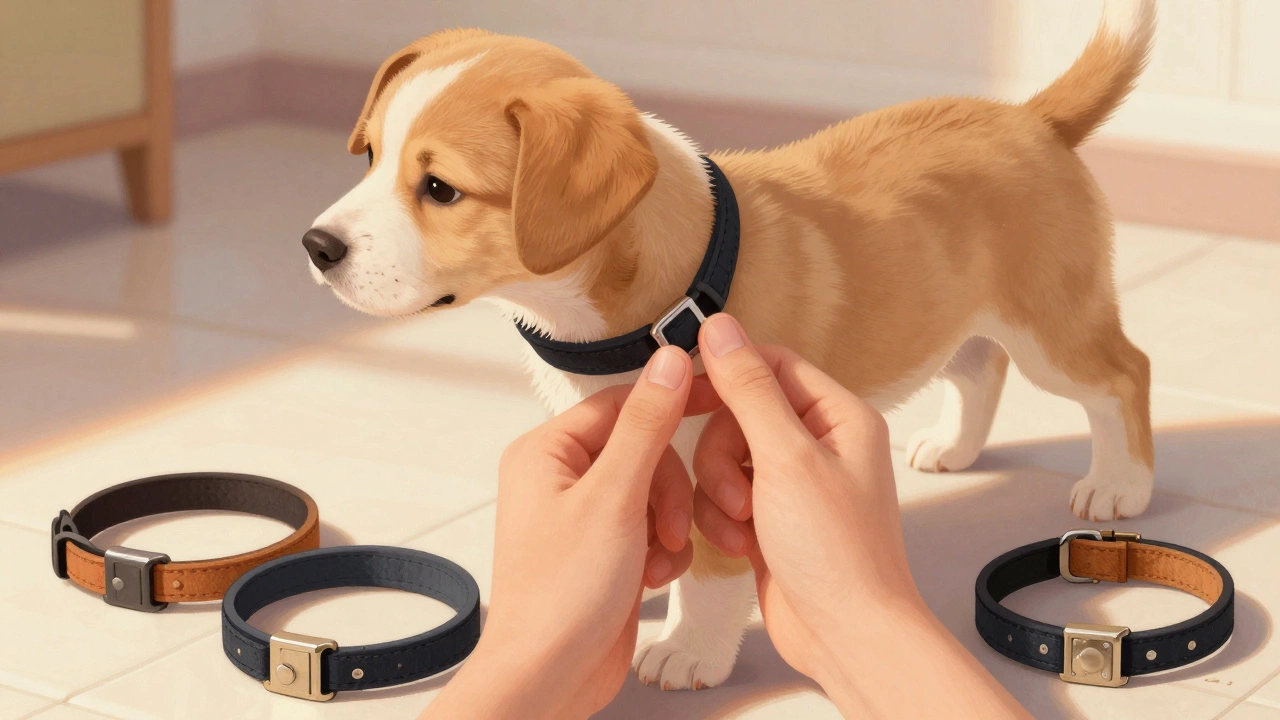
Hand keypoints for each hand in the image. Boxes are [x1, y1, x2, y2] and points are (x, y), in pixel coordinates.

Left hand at [423, 346, 715, 719]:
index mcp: (547, 452)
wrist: (550, 677)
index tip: (717, 399)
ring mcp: (584, 517)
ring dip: (668, 525)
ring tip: (656, 559)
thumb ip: (646, 425)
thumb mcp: (613, 499)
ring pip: (655, 491)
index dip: (670, 403)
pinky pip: (652, 529)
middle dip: (667, 489)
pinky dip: (662, 552)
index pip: (621, 403)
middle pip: (644, 450)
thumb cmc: (559, 597)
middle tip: (667, 525)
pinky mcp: (605, 551)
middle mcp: (561, 478)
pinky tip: (651, 579)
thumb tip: (668, 361)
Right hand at [690, 314, 917, 683]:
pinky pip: (725, 496)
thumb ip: (749, 390)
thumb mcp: (786, 459)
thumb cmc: (836, 553)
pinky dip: (722, 520)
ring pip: (724, 457)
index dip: (726, 375)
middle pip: (739, 413)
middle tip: (734, 492)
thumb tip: (720, 327)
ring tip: (741, 528)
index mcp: (838, 416)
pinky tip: (740, 548)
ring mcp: (794, 484)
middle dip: (721, 454)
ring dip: (719, 492)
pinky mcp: (771, 519)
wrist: (846, 636)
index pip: (771, 364)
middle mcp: (819, 444)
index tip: (686, 394)